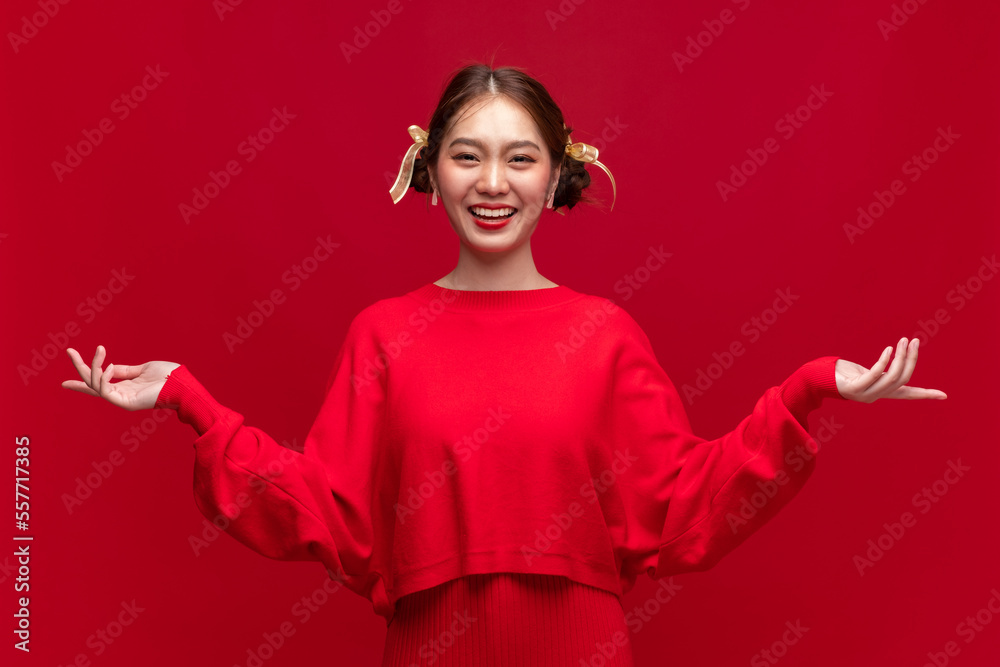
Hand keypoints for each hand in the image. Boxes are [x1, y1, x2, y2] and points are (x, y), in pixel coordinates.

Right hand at [61, 345, 180, 411]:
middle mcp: (121, 394)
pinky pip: (105, 390)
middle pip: (92, 383)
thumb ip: (125, 370)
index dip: (82, 381)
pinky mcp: (125, 402)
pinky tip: (108, 366)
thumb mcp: (142, 369)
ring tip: (99, 350)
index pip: (98, 385)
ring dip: (93, 366)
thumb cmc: (168, 376)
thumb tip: (110, 367)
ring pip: (96, 384)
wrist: (182, 384)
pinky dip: (102, 377)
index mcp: (125, 387)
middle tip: (69, 351)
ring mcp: (122, 400)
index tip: (64, 381)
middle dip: (80, 367)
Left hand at [835, 337, 946, 402]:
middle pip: (902, 379)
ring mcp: (865, 394)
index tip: (944, 396)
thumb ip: (879, 371)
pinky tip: (889, 349)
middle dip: (911, 359)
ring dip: (900, 357)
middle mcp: (875, 396)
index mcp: (880, 392)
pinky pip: (875, 374)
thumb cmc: (842, 373)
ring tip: (903, 341)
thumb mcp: (864, 371)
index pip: (907, 394)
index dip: (924, 394)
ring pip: (892, 377)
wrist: (817, 378)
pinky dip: (884, 361)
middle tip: (914, 341)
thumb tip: (893, 361)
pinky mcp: (854, 389)